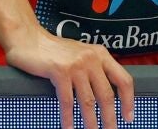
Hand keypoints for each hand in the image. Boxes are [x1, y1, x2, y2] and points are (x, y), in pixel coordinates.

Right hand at [4, 27, 134, 128]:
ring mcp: (76, 65)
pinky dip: (68, 118)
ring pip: (88, 101)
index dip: (128, 101)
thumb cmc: (54, 50)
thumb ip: (95, 69)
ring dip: (90, 122)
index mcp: (101, 55)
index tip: (128, 117)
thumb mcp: (81, 54)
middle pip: (107, 95)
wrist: (29, 38)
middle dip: (110, 118)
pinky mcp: (60, 71)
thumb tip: (108, 95)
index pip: (123, 79)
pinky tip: (69, 127)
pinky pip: (67, 101)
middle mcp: (91, 59)